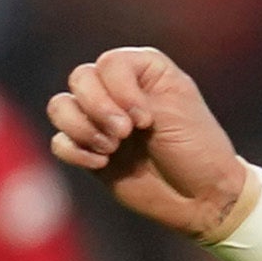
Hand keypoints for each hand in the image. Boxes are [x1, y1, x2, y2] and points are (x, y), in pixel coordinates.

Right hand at [48, 46, 248, 242]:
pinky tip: (101, 165)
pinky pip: (59, 142)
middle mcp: (118, 90)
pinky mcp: (90, 151)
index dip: (119, 90)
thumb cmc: (197, 149)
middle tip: (125, 134)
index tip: (145, 120)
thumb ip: (131, 96)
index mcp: (144, 72)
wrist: (202, 197)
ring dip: (82, 129)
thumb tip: (86, 102)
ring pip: (61, 106)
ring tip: (111, 150)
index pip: (109, 64)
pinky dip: (75, 152)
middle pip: (80, 79)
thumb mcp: (174, 111)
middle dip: (97, 108)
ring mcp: (101, 120)